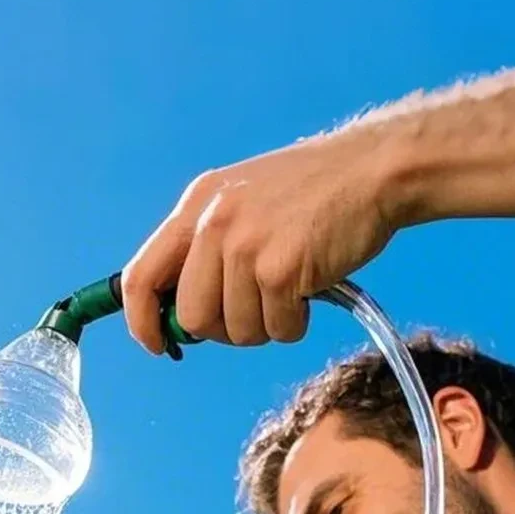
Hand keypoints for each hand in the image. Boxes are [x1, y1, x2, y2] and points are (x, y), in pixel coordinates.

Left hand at [121, 124, 406, 351]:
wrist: (374, 169)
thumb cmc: (316, 192)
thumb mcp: (244, 201)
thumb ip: (207, 248)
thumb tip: (182, 315)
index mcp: (196, 205)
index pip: (140, 277)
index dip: (143, 322)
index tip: (158, 343)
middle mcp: (213, 223)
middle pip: (192, 318)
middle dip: (223, 329)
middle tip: (256, 309)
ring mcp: (245, 246)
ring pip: (235, 331)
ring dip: (266, 325)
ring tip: (290, 289)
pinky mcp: (279, 270)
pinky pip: (276, 329)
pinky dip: (296, 322)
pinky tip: (310, 289)